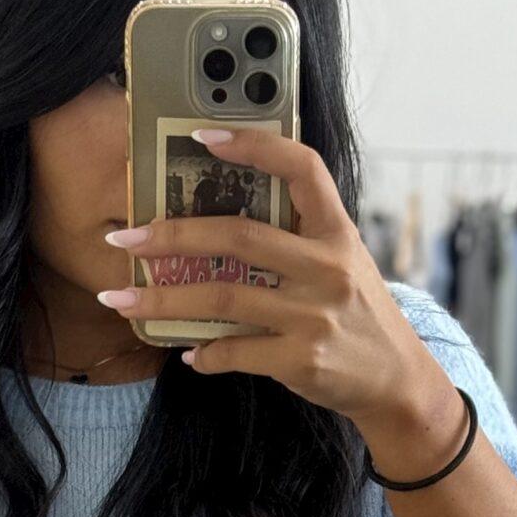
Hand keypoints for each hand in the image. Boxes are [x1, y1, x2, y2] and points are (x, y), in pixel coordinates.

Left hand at [96, 127, 459, 440]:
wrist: (396, 381)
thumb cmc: (358, 316)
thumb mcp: (344, 263)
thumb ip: (298, 238)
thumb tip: (219, 224)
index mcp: (337, 232)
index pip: (301, 168)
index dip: (253, 145)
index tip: (202, 135)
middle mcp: (327, 268)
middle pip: (238, 237)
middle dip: (172, 235)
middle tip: (125, 236)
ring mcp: (314, 316)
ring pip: (221, 297)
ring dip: (162, 299)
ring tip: (121, 298)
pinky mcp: (301, 360)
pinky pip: (234, 351)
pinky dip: (204, 353)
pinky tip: (187, 352)